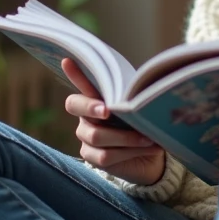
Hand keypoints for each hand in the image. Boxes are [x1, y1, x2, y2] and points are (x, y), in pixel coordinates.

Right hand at [61, 58, 166, 185]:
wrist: (150, 152)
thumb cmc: (142, 122)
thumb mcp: (138, 107)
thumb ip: (131, 97)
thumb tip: (140, 86)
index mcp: (95, 99)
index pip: (81, 84)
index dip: (74, 74)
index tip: (68, 61)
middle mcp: (85, 116)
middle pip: (76, 107)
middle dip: (93, 107)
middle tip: (109, 110)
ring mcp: (86, 137)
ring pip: (96, 135)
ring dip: (126, 136)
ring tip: (148, 137)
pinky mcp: (92, 158)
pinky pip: (105, 155)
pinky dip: (129, 151)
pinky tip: (148, 146)